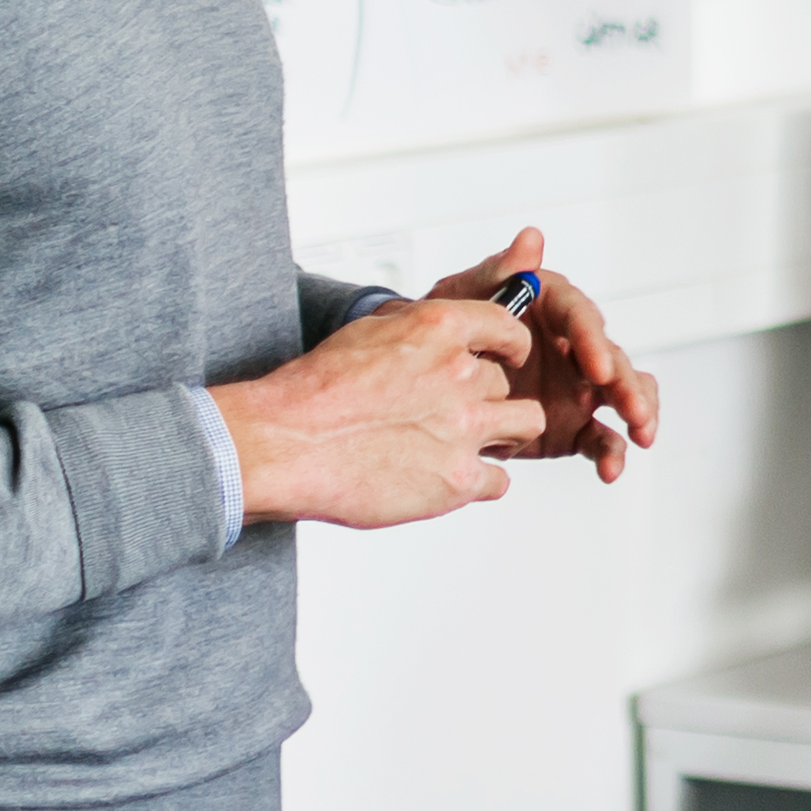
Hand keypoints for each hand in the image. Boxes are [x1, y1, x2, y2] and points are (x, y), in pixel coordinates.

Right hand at [209, 297, 538, 529]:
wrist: (286, 444)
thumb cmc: (315, 392)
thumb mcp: (371, 332)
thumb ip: (420, 329)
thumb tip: (447, 331)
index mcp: (440, 330)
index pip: (509, 328)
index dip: (511, 346)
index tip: (508, 355)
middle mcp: (460, 375)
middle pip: (506, 384)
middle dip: (486, 399)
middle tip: (454, 415)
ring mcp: (464, 429)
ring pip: (525, 426)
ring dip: (502, 436)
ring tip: (467, 444)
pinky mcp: (458, 479)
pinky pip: (500, 481)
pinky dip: (480, 482)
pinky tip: (448, 479)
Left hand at [424, 227, 662, 476]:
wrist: (423, 376)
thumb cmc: (446, 327)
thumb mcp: (463, 295)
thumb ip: (500, 273)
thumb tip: (530, 241)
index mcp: (553, 309)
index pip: (582, 320)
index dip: (594, 343)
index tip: (597, 368)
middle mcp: (574, 347)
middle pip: (613, 360)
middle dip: (628, 385)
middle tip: (633, 409)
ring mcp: (577, 387)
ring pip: (621, 396)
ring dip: (637, 414)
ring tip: (640, 437)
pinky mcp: (571, 424)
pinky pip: (599, 438)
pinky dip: (611, 453)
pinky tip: (610, 470)